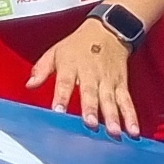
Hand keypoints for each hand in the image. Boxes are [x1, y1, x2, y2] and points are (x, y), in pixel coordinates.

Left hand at [30, 19, 137, 133]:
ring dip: (113, 116)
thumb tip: (29, 85)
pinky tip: (133, 130)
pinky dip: (131, 116)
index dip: (62, 96)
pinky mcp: (121, 84)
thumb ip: (41, 69)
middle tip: (90, 123)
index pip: (65, 82)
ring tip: (114, 132)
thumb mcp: (55, 51)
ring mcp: (107, 80)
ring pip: (111, 99)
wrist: (107, 31)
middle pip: (90, 92)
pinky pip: (127, 101)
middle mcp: (90, 74)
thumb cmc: (77, 45)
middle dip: (91, 108)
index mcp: (71, 65)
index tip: (58, 111)